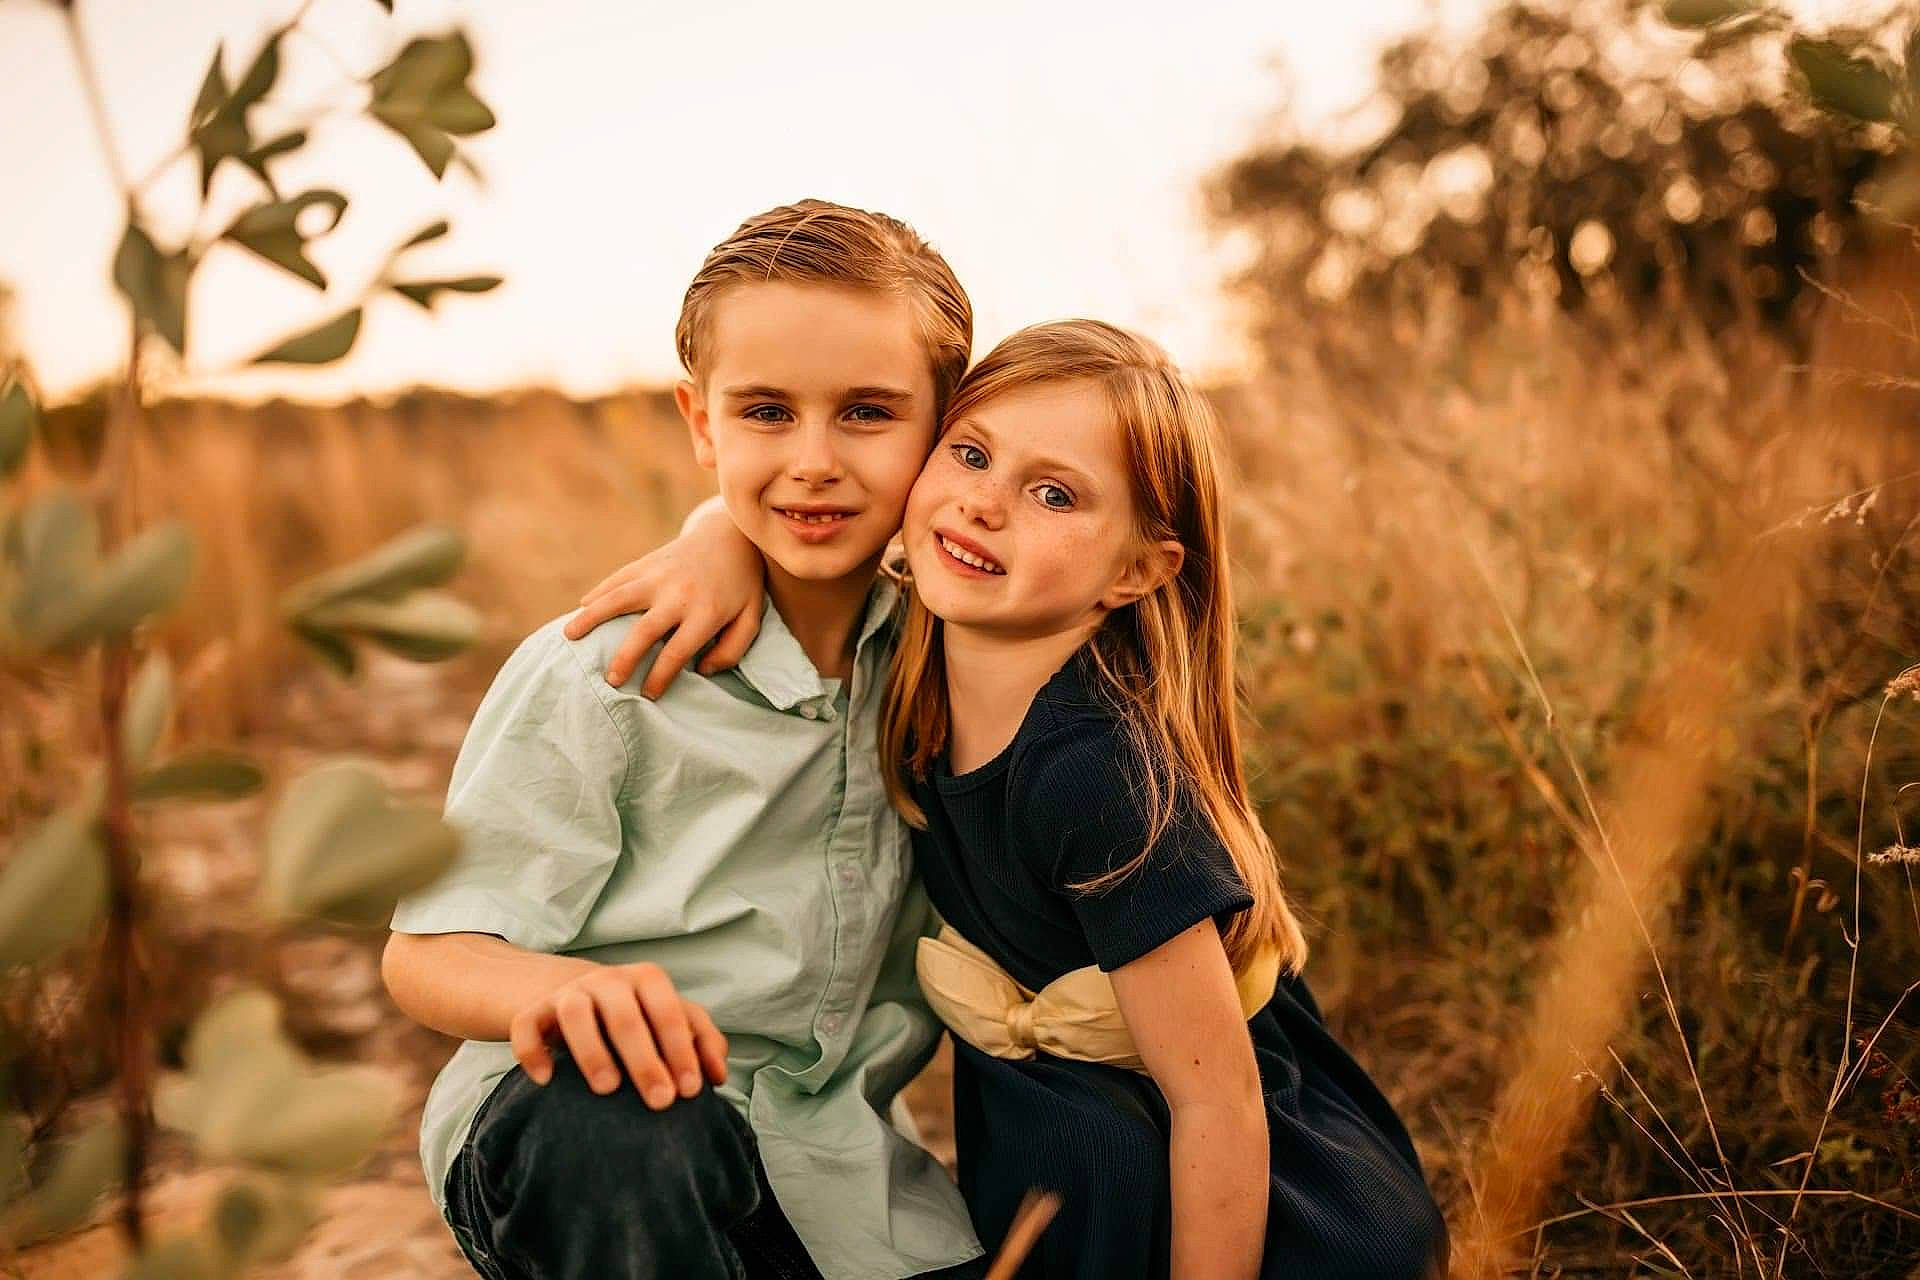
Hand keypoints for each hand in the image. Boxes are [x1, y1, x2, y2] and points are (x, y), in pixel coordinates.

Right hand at [509, 962, 729, 1107]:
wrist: (580, 993)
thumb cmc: (638, 1014)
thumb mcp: (671, 1017)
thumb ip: (701, 1039)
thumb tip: (718, 1075)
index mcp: (647, 979)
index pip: (669, 1011)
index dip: (681, 1050)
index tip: (689, 1091)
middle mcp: (607, 980)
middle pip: (625, 1016)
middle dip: (645, 1061)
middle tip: (659, 1102)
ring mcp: (568, 993)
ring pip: (576, 1014)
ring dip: (592, 1052)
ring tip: (607, 1089)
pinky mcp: (534, 1011)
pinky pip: (526, 1026)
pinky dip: (532, 1052)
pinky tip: (546, 1080)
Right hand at [563, 499, 764, 696]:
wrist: (728, 535)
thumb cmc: (741, 586)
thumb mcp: (750, 619)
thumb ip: (732, 649)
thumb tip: (700, 671)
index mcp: (707, 612)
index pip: (678, 652)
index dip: (661, 676)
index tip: (648, 694)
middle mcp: (679, 594)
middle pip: (645, 630)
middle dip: (625, 658)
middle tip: (610, 681)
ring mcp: (659, 575)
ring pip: (619, 598)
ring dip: (592, 618)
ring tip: (569, 637)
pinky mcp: (647, 563)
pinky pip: (617, 580)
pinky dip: (598, 594)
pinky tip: (581, 609)